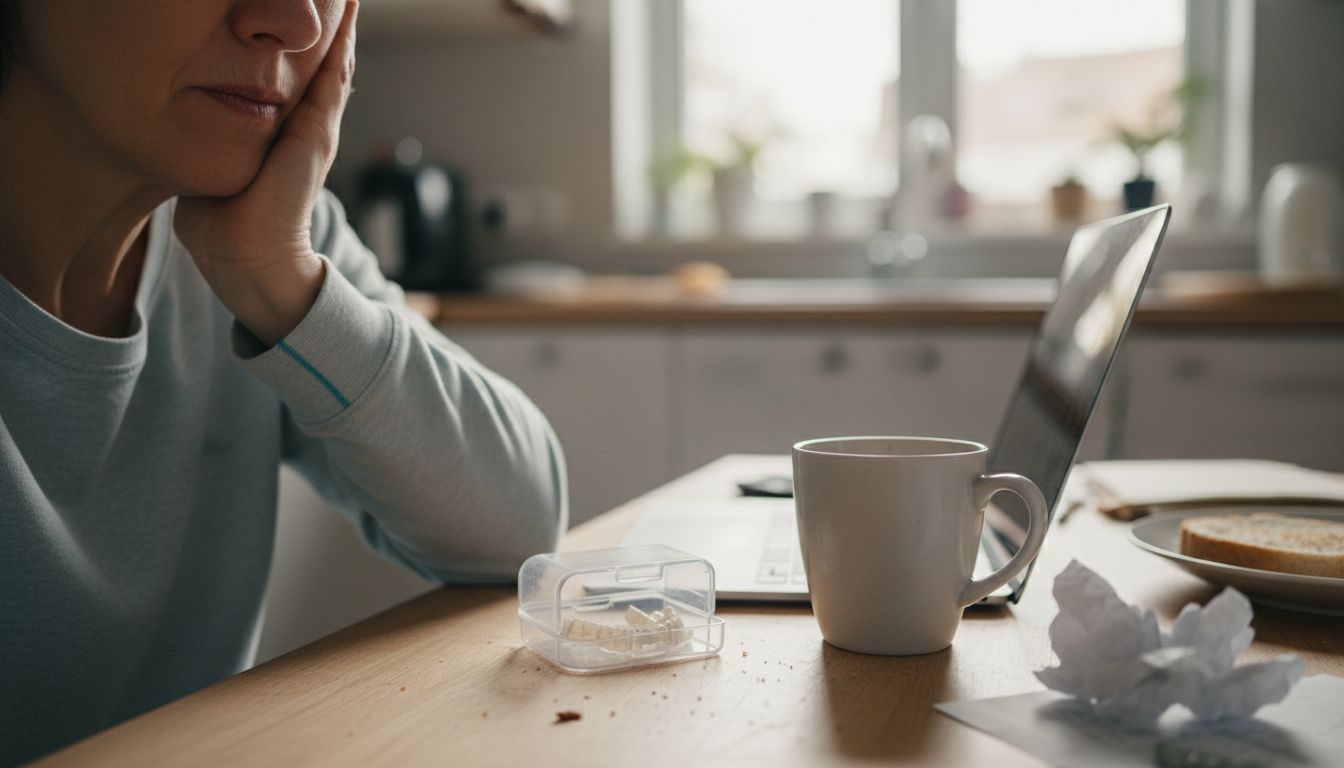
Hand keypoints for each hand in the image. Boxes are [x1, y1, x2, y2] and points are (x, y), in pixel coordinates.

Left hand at [175, 0, 358, 346]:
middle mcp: (308, 125)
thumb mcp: (215, 167)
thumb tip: (182, 124)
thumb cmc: (222, 226)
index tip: (299, 6)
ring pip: (337, 60)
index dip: (303, 41)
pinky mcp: (317, 133)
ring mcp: (318, 127)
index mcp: (284, 133)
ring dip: (345, 24)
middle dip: (332, 23)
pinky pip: (335, 75)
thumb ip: (210, 142)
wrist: (247, 261)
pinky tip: (351, 9)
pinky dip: (344, 40)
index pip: (297, 74)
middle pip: (324, 59)